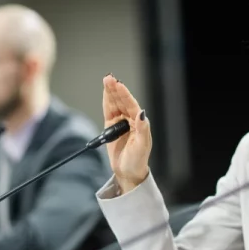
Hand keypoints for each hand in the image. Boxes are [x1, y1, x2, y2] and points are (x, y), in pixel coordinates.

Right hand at [102, 74, 150, 192]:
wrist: (128, 172)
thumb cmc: (137, 160)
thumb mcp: (142, 146)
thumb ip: (143, 129)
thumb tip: (142, 113)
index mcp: (140, 123)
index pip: (131, 105)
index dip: (125, 94)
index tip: (119, 84)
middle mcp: (131, 120)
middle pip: (122, 101)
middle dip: (116, 89)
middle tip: (109, 78)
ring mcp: (121, 122)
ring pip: (115, 104)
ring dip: (110, 92)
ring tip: (107, 80)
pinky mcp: (111, 127)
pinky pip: (108, 111)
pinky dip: (106, 101)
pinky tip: (105, 92)